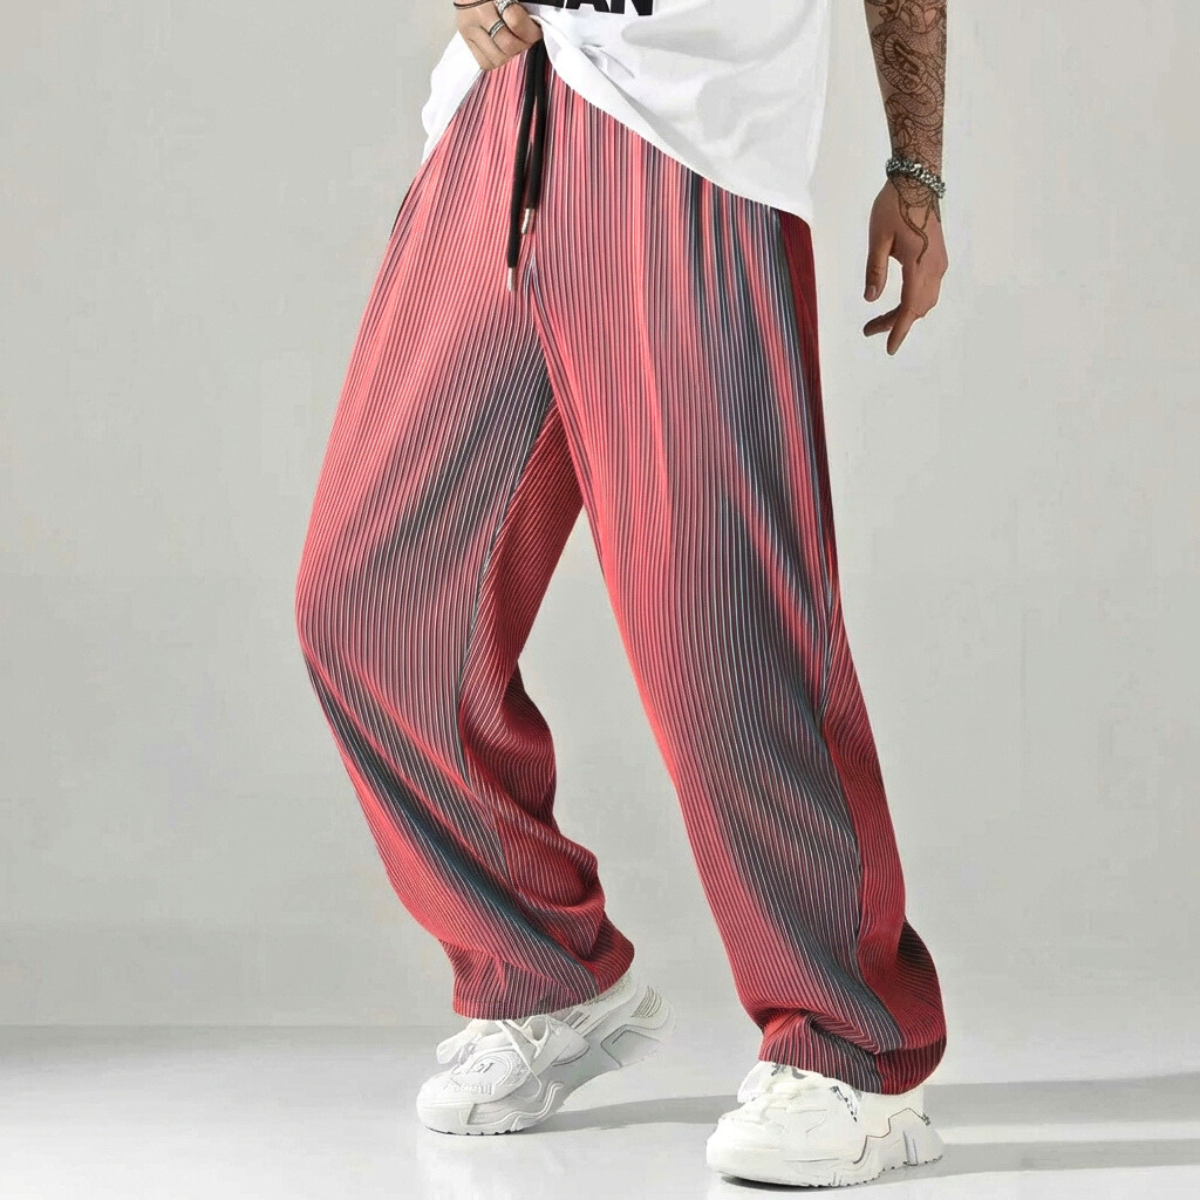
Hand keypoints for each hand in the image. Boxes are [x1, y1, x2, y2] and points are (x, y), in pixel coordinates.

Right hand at [455, 1, 542, 70]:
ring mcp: (469, 29)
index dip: (531, 30)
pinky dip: (498, 59)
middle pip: (507, 44)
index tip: (537, 28)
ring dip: (511, 54)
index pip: (516, 22)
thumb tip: (535, 23)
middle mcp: (477, 14)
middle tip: (529, 37)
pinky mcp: (466, 40)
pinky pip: (485, 62)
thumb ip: (519, 8)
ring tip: (514, 42)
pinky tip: (502, 48)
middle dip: (523, 44)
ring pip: (497, 58)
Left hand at [862, 177, 947, 355]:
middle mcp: (935, 267)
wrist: (918, 181)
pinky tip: (897, 303)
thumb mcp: (878, 239)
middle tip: (868, 330)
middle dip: (895, 324)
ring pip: (924, 300)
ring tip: (878, 320)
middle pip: (918, 308)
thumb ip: (875, 271)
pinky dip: (913, 301)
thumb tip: (870, 300)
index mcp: (919, 264)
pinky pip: (928, 288)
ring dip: (904, 313)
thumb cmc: (894, 206)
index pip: (910, 307)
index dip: (899, 330)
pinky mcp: (938, 257)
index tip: (889, 348)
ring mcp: (939, 262)